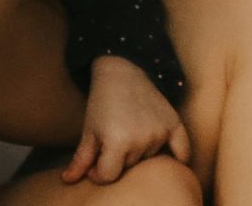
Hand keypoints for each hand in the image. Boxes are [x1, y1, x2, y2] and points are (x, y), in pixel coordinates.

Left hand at [61, 56, 191, 184]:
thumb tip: (67, 180)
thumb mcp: (88, 131)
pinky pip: (183, 151)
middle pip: (130, 167)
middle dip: (118, 159)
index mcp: (117, 142)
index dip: (98, 173)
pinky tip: (170, 158)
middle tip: (111, 139)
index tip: (94, 163)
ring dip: (140, 152)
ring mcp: (159, 132)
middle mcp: (141, 139)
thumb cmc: (101, 102)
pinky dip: (180, 158)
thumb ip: (81, 159)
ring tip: (129, 131)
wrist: (121, 71)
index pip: (109, 175)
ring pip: (149, 158)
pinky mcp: (174, 124)